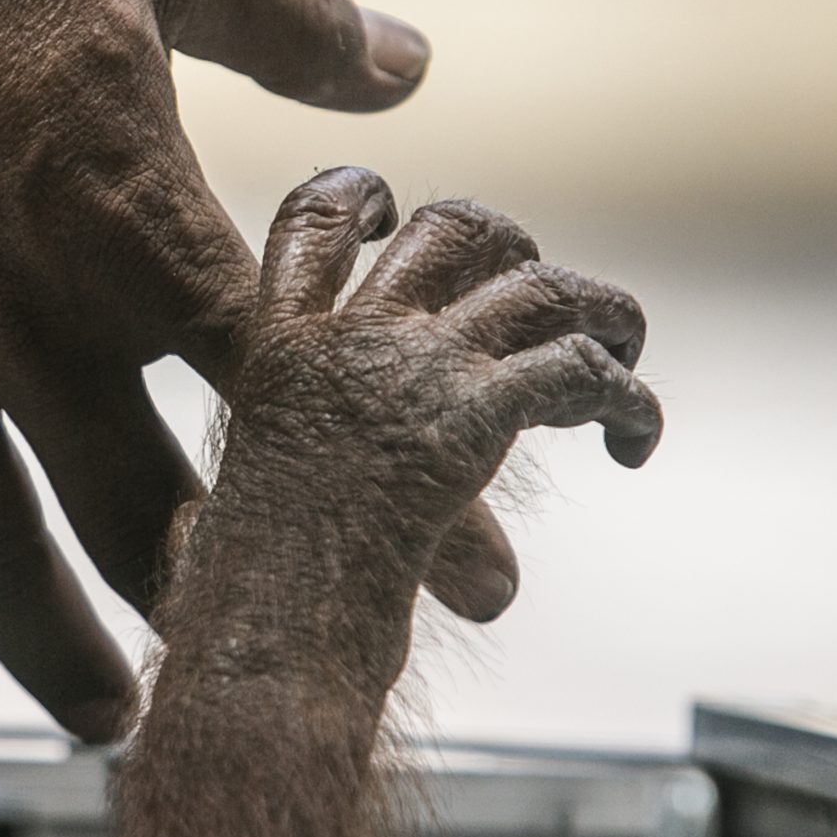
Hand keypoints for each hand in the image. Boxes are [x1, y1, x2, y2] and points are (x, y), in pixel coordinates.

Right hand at [214, 167, 661, 581]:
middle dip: (507, 245)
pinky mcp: (473, 415)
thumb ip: (226, 500)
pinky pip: (580, 370)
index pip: (309, 225)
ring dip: (598, 310)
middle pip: (446, 229)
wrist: (265, 639)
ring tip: (622, 344)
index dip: (357, 196)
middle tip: (531, 292)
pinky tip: (634, 441)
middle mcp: (348, 338)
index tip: (389, 211)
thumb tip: (203, 538)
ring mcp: (413, 369)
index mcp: (277, 351)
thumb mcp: (215, 518)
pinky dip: (628, 401)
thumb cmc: (240, 609)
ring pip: (536, 286)